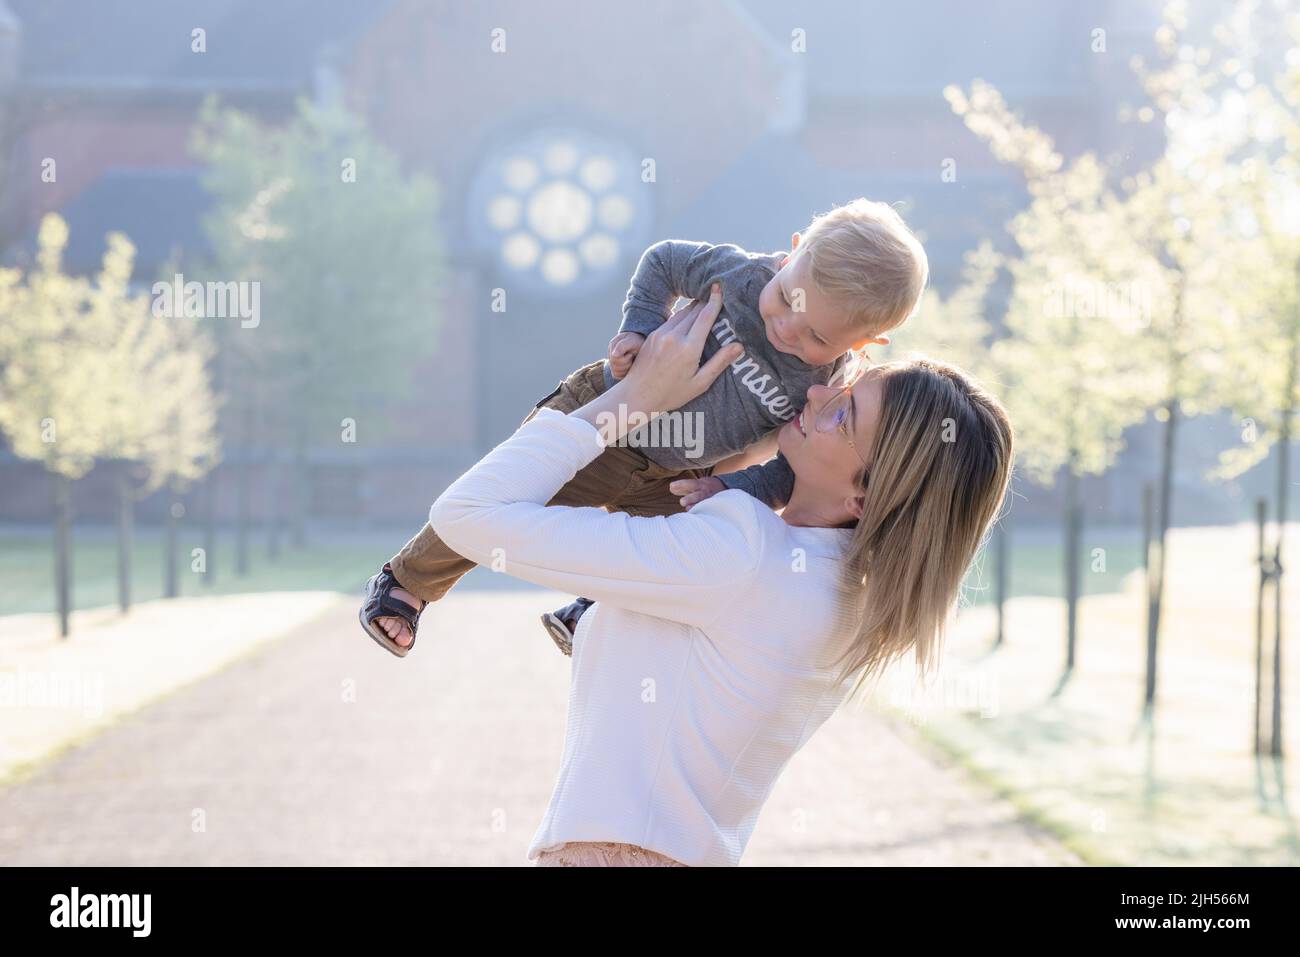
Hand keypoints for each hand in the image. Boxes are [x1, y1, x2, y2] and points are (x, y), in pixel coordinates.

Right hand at [608, 332, 644, 379]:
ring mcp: (612, 362)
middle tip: (633, 357)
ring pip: (616, 372)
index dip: (624, 359)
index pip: (613, 358)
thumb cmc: (638, 342)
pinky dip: (626, 373)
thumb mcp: (632, 341)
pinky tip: (631, 366)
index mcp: (613, 345)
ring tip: (632, 361)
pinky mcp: (616, 369)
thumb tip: (614, 355)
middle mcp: (611, 354)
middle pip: (614, 366)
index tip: (631, 353)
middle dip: (626, 363)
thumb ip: (622, 346)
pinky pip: (617, 375)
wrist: (645, 346)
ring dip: (627, 368)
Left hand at [619, 284, 743, 412]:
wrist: (636, 395)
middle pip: (694, 311)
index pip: (705, 317)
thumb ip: (719, 362)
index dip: (714, 300)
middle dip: (706, 301)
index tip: (720, 287)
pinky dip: (682, 315)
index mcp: (689, 349)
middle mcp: (674, 337)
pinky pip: (671, 320)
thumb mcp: (699, 383)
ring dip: (694, 307)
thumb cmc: (671, 394)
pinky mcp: (652, 335)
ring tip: (704, 302)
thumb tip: (739, 346)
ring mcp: (661, 334)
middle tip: (716, 292)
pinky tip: (687, 317)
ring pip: (682, 313)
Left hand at [668, 476, 725, 509]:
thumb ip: (684, 487)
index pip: (691, 484)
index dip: (681, 485)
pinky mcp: (713, 509)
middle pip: (698, 495)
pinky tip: (695, 520)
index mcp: (701, 485)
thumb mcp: (696, 484)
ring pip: (704, 505)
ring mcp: (711, 502)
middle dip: (690, 499)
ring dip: (696, 508)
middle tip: (682, 502)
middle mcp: (706, 494)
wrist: (724, 489)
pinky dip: (702, 514)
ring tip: (689, 509)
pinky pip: (708, 512)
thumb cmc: (704, 488)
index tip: (671, 486)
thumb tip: (671, 488)